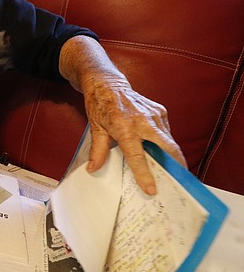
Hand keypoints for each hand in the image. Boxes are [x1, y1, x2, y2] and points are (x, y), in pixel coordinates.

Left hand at [82, 77, 186, 194]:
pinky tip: (162, 150)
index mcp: (124, 127)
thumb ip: (97, 151)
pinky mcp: (160, 110)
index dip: (144, 174)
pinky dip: (166, 142)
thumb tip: (93, 169)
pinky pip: (167, 131)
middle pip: (167, 147)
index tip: (151, 189)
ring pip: (170, 140)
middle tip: (178, 181)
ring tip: (172, 169)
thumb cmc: (100, 105)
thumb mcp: (95, 128)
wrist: (106, 83)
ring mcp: (154, 114)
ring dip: (172, 155)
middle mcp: (142, 120)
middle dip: (176, 165)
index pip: (137, 156)